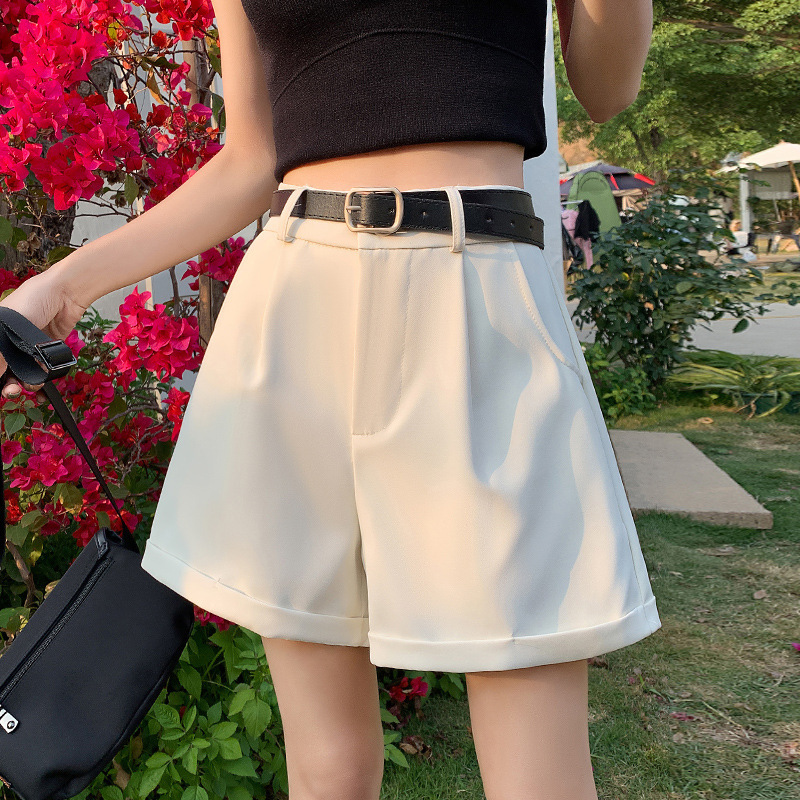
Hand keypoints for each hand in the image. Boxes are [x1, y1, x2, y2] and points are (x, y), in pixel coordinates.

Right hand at [0, 270, 89, 402]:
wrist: (65, 295)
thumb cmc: (32, 299)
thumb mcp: (9, 323)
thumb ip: (0, 352)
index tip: (0, 383)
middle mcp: (8, 344)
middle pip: (4, 372)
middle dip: (7, 386)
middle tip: (12, 391)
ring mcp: (27, 349)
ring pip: (22, 375)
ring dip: (26, 384)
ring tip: (31, 386)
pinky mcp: (45, 352)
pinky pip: (41, 372)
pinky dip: (42, 380)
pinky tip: (44, 385)